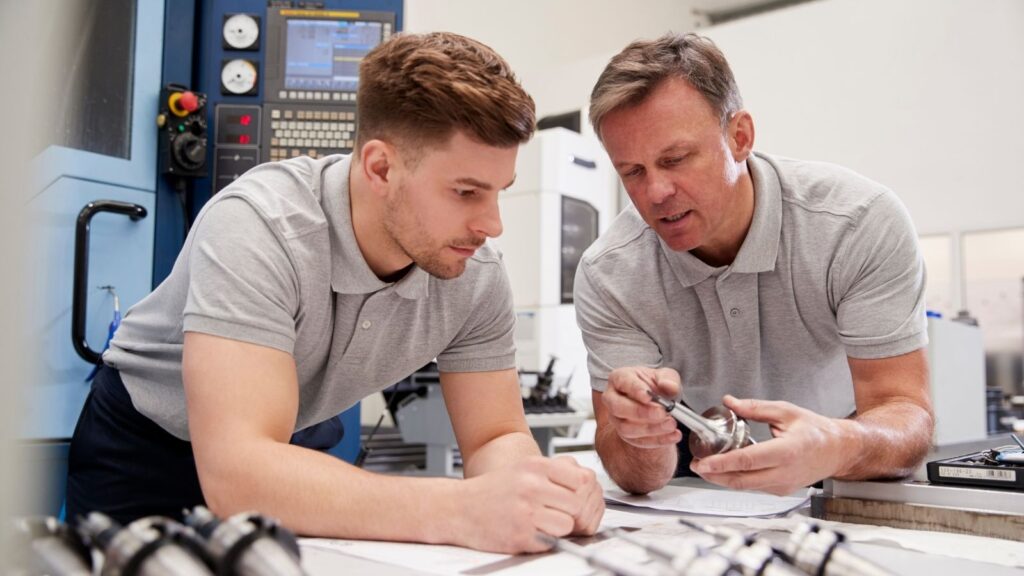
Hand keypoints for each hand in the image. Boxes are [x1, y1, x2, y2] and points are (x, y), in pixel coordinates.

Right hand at [459, 456, 603, 553]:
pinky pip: (551, 541)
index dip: (582, 492)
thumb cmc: (492, 491)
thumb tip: (587, 482)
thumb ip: (553, 473)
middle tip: (560, 516)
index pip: (582, 478)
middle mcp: (531, 485)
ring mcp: (526, 511)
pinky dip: (545, 541)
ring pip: (568, 524)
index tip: (573, 499)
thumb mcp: (522, 469)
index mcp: (535, 466)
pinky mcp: (520, 535)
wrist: (457, 508)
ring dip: (561, 529)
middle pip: (578, 503)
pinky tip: (531, 533)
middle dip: (573, 513)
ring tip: (545, 525)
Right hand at [603, 367, 682, 448]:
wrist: (657, 404)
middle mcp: (612, 398)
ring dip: (651, 429)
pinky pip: (638, 441)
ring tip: (671, 424)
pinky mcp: (625, 435)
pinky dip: (658, 440)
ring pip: (626, 428)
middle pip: (618, 407)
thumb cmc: (656, 386)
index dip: (635, 389)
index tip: (649, 396)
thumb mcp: (666, 376)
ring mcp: (616, 419)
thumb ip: (669, 379)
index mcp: (619, 378)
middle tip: (662, 413)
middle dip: (640, 412)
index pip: (623, 382)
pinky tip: (673, 435)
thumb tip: (669, 386)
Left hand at [689, 395, 855, 494]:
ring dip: (723, 478)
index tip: (703, 462)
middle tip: (696, 465)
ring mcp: (783, 485)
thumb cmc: (816, 430)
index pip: (748, 461)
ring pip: (746, 486)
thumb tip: (730, 402)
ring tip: (705, 467)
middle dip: (715, 475)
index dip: (722, 463)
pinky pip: (754, 487)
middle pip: (742, 480)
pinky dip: (737, 479)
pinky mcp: (781, 490)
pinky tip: (725, 470)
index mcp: (787, 452)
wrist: (838, 450)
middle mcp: (785, 473)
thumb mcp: (785, 411)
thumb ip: (755, 408)